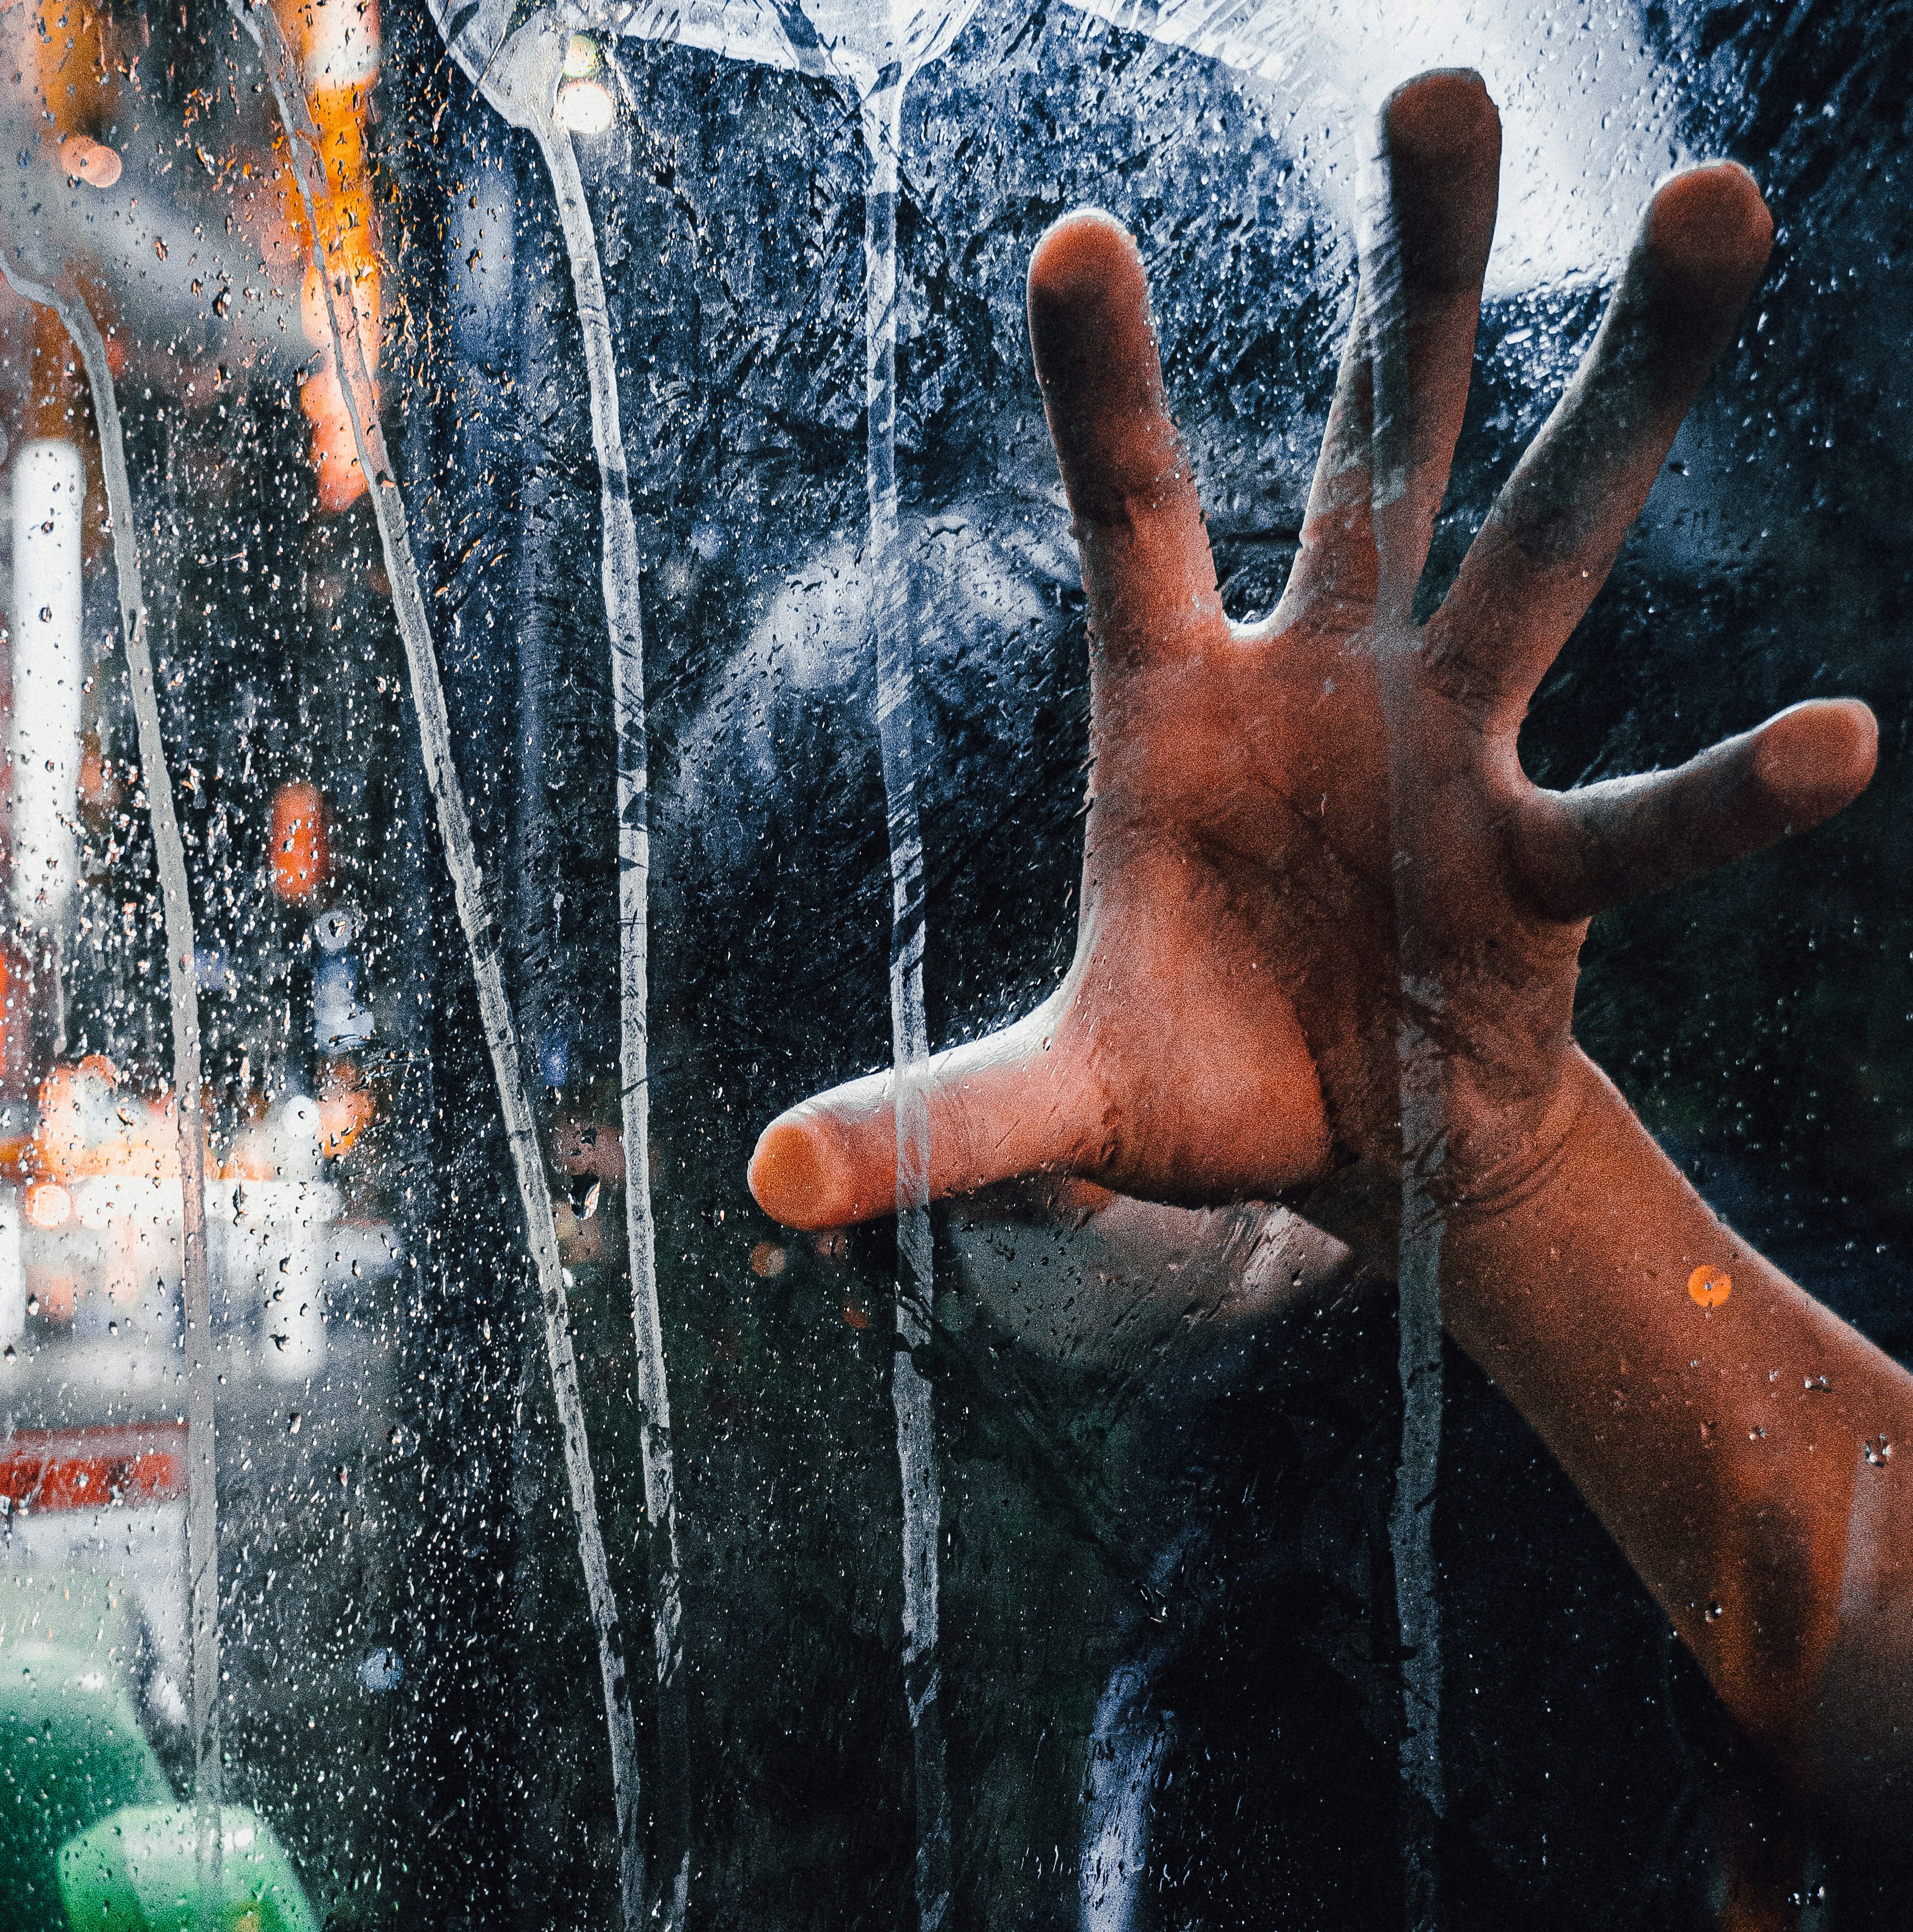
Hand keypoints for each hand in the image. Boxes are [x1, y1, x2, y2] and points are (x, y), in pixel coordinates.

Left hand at [746, 70, 1873, 1250]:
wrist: (1346, 1153)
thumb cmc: (1198, 1083)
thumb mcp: (1055, 1107)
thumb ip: (933, 1122)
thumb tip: (764, 1184)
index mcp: (1177, 707)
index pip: (1131, 519)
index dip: (1101, 393)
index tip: (1069, 235)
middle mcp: (1330, 682)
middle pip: (1377, 445)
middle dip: (1411, 278)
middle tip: (1443, 85)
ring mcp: (1453, 750)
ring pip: (1546, 538)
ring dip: (1630, 383)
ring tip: (1718, 195)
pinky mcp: (1541, 867)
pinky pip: (1642, 822)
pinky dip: (1734, 795)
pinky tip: (1845, 742)